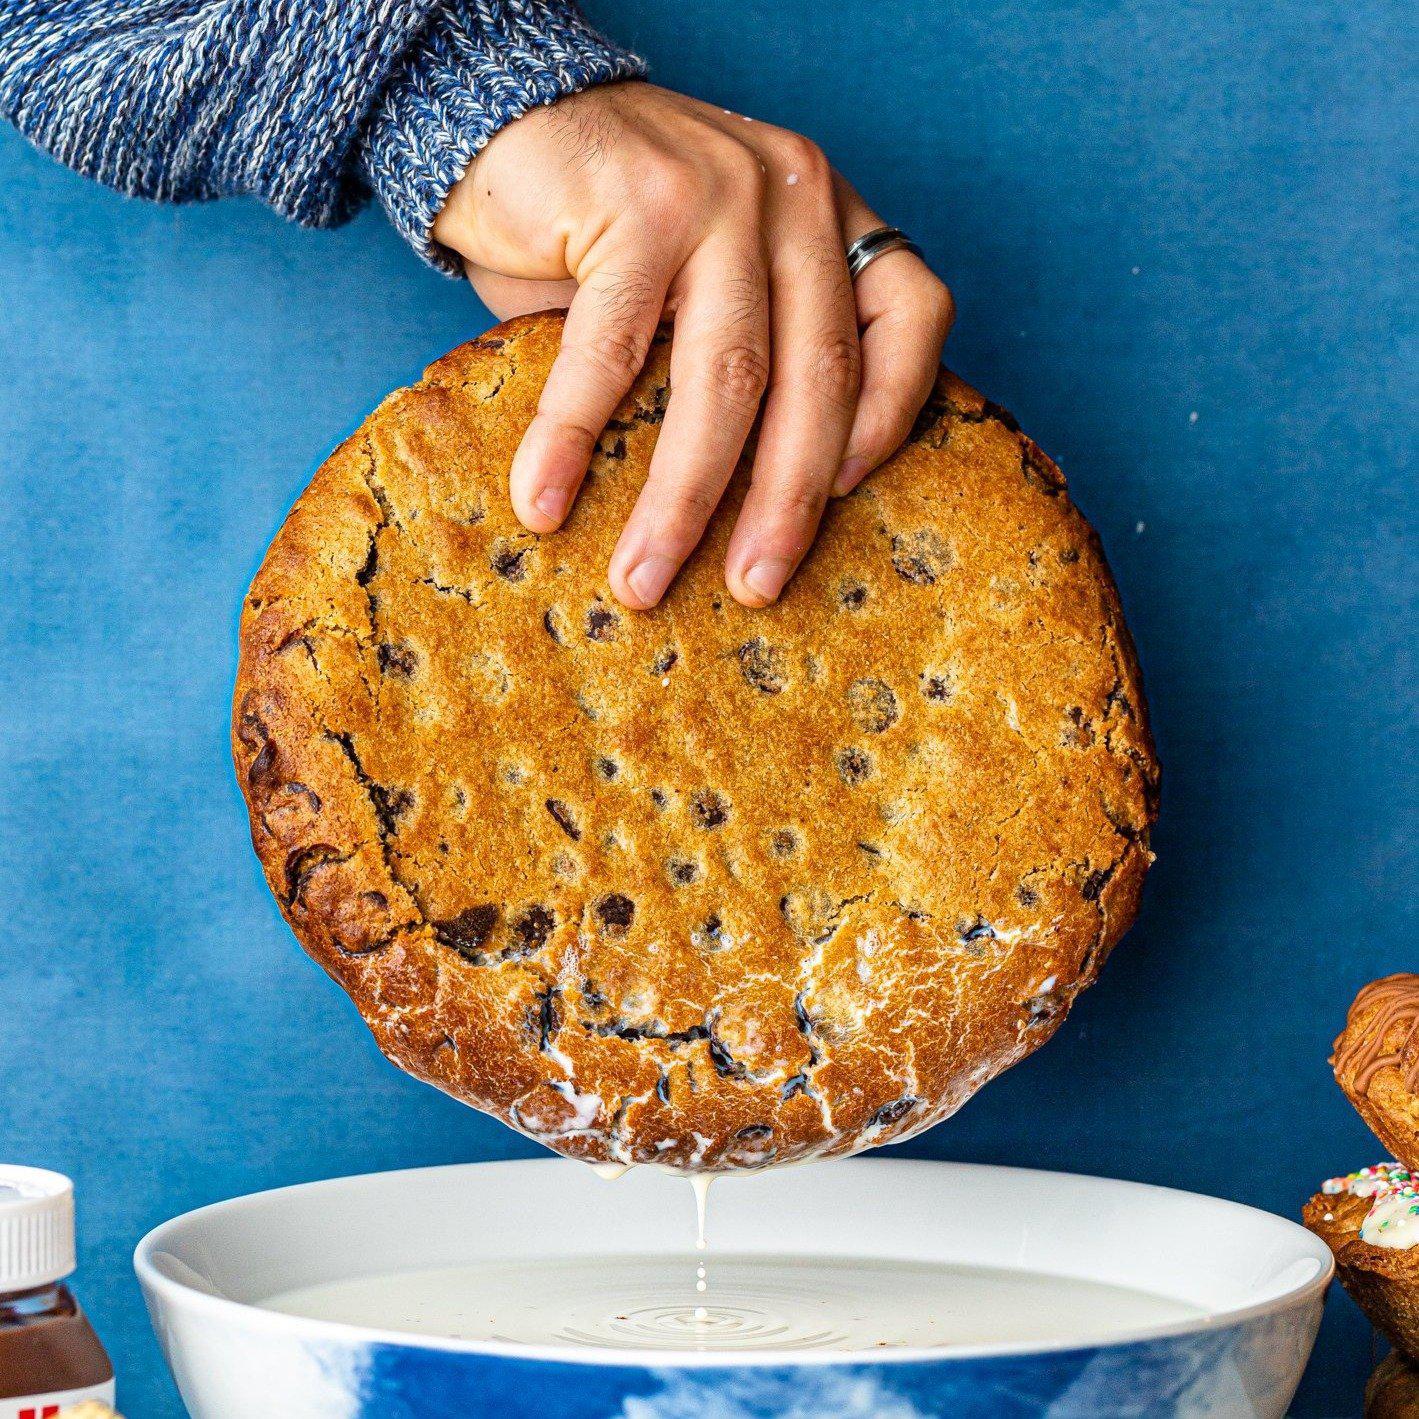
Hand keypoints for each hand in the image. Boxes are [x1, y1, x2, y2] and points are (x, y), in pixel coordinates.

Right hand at [433, 82, 953, 609]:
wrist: (502, 114)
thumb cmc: (610, 227)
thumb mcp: (708, 279)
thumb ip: (747, 352)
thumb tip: (759, 500)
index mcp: (826, 216)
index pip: (909, 313)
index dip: (894, 411)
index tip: (853, 493)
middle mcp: (791, 199)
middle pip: (815, 374)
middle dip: (784, 502)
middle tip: (753, 587)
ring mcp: (719, 197)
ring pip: (724, 380)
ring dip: (683, 499)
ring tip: (641, 578)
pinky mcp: (635, 207)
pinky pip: (611, 354)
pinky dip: (572, 439)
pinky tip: (544, 503)